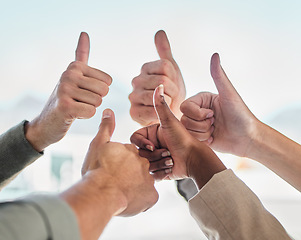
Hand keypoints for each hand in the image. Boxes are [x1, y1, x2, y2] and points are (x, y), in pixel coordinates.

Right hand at [25, 32, 111, 151]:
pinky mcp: (65, 106)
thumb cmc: (66, 98)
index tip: (82, 92)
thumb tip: (84, 33)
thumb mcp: (74, 75)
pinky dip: (84, 116)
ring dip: (88, 108)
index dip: (98, 91)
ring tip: (74, 106)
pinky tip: (72, 114)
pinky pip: (91, 111)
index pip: (108, 81)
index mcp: (75, 66)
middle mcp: (68, 74)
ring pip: (98, 102)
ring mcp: (65, 89)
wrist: (47, 122)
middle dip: (95, 100)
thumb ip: (81, 55)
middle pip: (104, 90)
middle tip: (79, 101)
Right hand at [82, 109, 157, 216]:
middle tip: (123, 180)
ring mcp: (150, 180)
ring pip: (147, 182)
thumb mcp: (98, 145)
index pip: (133, 154)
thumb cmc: (97, 170)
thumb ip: (106, 128)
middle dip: (135, 172)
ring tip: (128, 190)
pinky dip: (142, 199)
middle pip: (142, 167)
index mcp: (132, 151)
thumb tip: (108, 110)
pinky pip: (150, 197)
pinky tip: (131, 200)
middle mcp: (144, 163)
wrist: (100, 194)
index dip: (125, 161)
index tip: (117, 168)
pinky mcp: (152, 196)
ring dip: (140, 185)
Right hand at [129, 30, 185, 125]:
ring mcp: (133, 97)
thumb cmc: (171, 91)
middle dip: (174, 91)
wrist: (168, 114)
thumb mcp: (171, 70)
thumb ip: (165, 52)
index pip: (166, 66)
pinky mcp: (134, 112)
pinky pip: (152, 110)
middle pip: (163, 81)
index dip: (175, 78)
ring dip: (169, 103)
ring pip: (158, 95)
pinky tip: (161, 112)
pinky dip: (161, 113)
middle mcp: (136, 80)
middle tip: (173, 98)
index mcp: (146, 68)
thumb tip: (159, 32)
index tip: (174, 85)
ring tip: (167, 105)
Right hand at [131, 85, 225, 185]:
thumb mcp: (170, 121)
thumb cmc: (183, 139)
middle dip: (154, 155)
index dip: (141, 144)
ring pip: (144, 165)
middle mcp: (151, 146)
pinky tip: (172, 167)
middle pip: (138, 154)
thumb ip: (161, 105)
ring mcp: (154, 159)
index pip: (134, 139)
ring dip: (159, 164)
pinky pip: (151, 175)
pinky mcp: (159, 172)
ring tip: (171, 159)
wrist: (195, 158)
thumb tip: (159, 85)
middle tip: (168, 152)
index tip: (152, 146)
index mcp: (150, 134)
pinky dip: (162, 173)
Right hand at [180, 53, 258, 156]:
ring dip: (203, 133)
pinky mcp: (198, 136)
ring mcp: (197, 124)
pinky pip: (191, 139)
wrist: (248, 137)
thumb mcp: (229, 94)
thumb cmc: (240, 114)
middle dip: (201, 124)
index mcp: (201, 99)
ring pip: (187, 130)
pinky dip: (204, 140)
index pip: (185, 106)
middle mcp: (197, 111)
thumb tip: (215, 54)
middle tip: (215, 123)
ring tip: (215, 130)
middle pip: (184, 119)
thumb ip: (218, 75)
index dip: (197, 113)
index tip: (212, 114)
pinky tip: (214, 137)